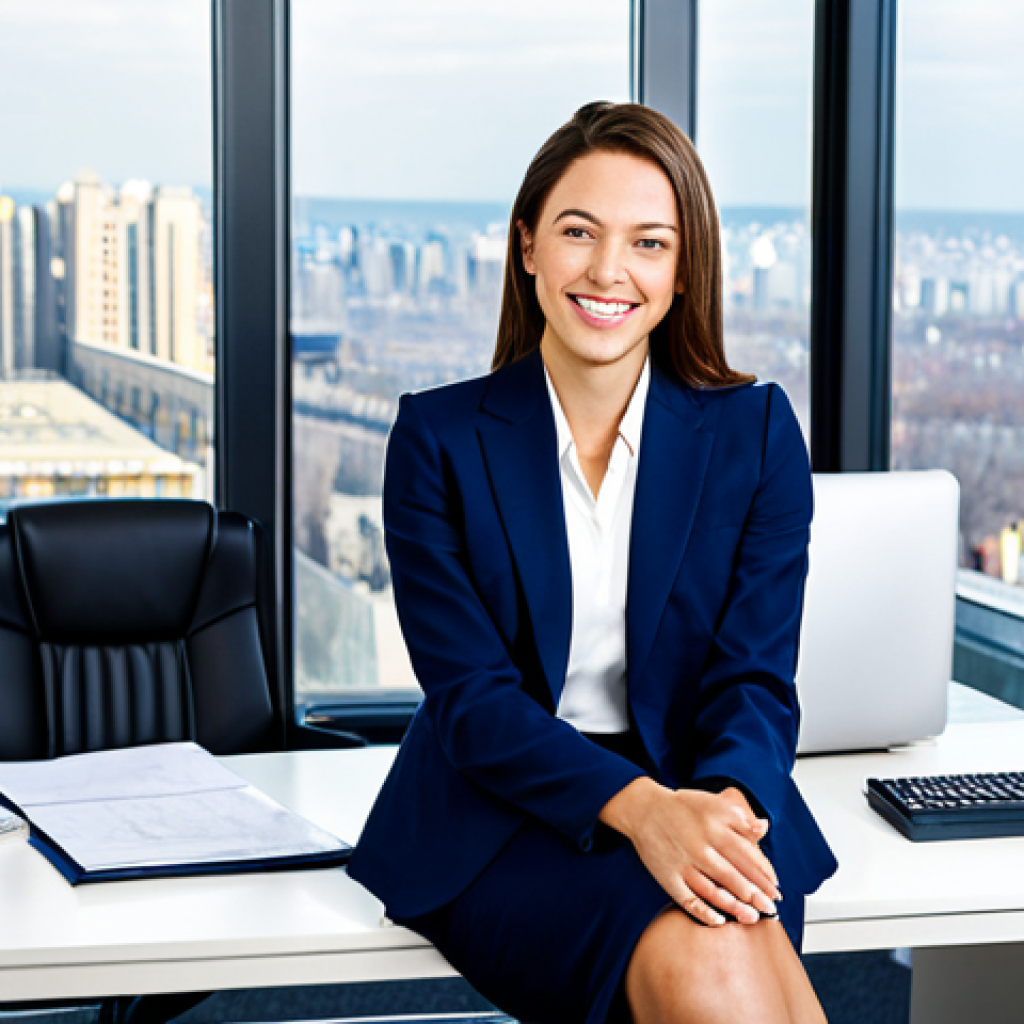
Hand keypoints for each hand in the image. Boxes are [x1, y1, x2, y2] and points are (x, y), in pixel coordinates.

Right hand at [599, 777, 780, 926]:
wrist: (645, 809)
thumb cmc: (683, 808)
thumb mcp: (714, 803)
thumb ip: (740, 818)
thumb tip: (764, 826)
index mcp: (714, 828)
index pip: (747, 855)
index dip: (764, 873)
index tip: (775, 886)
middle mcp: (700, 847)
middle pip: (733, 876)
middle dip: (755, 895)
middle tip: (770, 907)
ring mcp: (683, 864)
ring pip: (713, 891)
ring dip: (735, 907)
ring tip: (752, 917)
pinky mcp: (668, 877)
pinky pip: (688, 900)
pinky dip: (704, 912)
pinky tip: (719, 921)